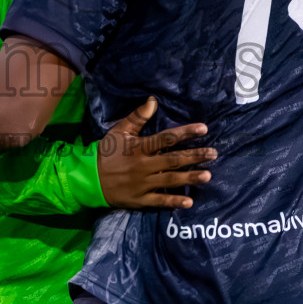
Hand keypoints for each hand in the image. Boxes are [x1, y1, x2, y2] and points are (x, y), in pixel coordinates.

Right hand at [96, 98, 214, 208]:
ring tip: (208, 175)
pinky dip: (173, 202)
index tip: (204, 128)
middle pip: (172, 160)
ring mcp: (142, 184)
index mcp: (138, 147)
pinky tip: (189, 202)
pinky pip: (159, 201)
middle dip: (194, 156)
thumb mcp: (119, 131)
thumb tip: (153, 101)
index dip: (185, 133)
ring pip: (169, 180)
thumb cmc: (106, 152)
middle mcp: (142, 166)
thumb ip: (137, 117)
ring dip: (189, 178)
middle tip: (214, 153)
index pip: (166, 138)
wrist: (88, 179)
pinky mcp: (140, 199)